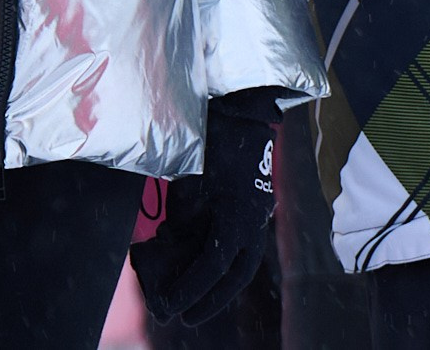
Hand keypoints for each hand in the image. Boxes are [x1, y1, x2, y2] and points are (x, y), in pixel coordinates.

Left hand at [130, 92, 281, 323]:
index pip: (214, 264)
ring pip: (243, 263)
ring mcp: (259, 215)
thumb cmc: (213, 141)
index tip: (171, 306)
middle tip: (185, 317)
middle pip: (237, 276)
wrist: (243, 112)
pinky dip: (224, 261)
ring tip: (195, 301)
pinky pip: (241, 244)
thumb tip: (171, 242)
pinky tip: (204, 268)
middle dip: (211, 299)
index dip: (191, 288)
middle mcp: (254, 222)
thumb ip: (184, 215)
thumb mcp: (191, 179)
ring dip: (220, 284)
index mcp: (239, 216)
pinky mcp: (255, 207)